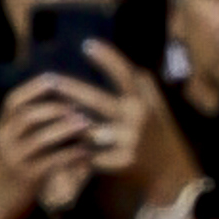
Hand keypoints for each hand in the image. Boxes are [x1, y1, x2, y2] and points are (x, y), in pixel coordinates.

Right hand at [0, 76, 98, 218]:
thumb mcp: (11, 145)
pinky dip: (73, 153)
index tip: (55, 78)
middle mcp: (4, 141)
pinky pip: (54, 160)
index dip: (34, 88)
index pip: (13, 101)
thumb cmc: (13, 171)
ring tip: (86, 124)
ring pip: (42, 137)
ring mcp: (15, 159)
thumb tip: (56, 104)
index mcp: (1, 129)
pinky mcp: (28, 177)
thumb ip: (25, 126)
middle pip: (28, 115)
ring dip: (67, 128)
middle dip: (55, 107)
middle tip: (79, 106)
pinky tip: (87, 151)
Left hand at [52, 44, 202, 204]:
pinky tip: (60, 145)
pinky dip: (76, 149)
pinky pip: (91, 153)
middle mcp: (138, 119)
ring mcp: (130, 141)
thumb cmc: (158, 135)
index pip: (125, 75)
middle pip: (98, 100)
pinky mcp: (123, 161)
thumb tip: (131, 64)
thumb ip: (145, 87)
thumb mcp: (157, 108)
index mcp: (143, 102)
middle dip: (71, 89)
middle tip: (49, 79)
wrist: (171, 173)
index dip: (108, 58)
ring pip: (89, 129)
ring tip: (46, 113)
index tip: (87, 44)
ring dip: (68, 122)